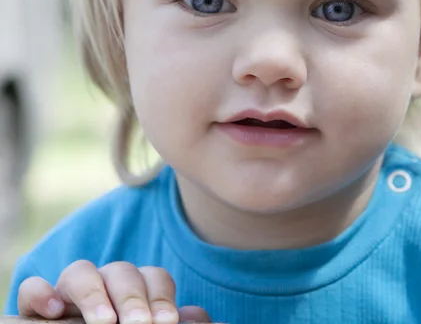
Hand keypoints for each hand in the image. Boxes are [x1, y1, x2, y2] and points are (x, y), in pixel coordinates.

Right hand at [17, 260, 211, 323]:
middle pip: (122, 270)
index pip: (154, 277)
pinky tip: (53, 312)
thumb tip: (216, 323)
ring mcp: (71, 295)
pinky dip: (41, 293)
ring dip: (95, 295)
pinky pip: (34, 289)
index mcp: (137, 293)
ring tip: (105, 323)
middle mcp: (106, 287)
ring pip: (82, 271)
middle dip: (134, 297)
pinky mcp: (38, 309)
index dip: (161, 297)